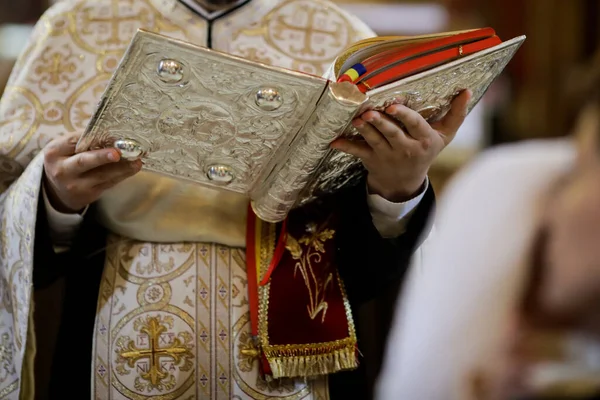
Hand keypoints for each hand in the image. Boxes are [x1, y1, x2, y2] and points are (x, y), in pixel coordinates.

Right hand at [43, 133, 141, 212]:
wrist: (58, 190)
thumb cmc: (66, 161)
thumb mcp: (64, 148)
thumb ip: (82, 140)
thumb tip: (112, 133)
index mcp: (54, 152)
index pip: (74, 141)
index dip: (93, 136)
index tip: (110, 134)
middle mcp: (62, 170)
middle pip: (84, 162)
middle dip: (102, 157)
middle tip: (118, 153)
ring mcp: (75, 185)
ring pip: (101, 175)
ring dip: (121, 168)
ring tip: (136, 161)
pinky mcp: (89, 194)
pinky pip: (108, 183)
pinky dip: (122, 175)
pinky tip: (133, 168)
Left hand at [331, 90, 471, 201]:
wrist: (405, 182)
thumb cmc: (425, 151)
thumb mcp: (444, 137)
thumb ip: (456, 114)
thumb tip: (468, 90)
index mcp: (424, 140)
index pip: (415, 126)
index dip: (405, 116)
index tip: (395, 106)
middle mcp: (405, 148)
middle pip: (392, 134)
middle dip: (381, 123)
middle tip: (370, 113)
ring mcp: (386, 155)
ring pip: (374, 140)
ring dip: (364, 130)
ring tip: (357, 120)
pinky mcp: (371, 160)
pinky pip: (357, 152)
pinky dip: (345, 146)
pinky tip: (333, 140)